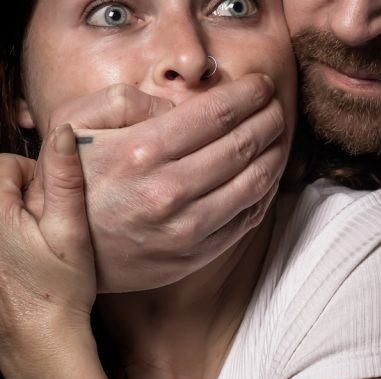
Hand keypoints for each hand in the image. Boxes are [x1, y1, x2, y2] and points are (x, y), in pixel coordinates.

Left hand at [0, 126, 107, 378]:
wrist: (40, 342)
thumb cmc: (59, 288)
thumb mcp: (70, 229)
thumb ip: (65, 178)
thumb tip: (65, 133)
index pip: (4, 164)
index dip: (34, 178)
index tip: (51, 205)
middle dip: (23, 197)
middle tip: (46, 226)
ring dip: (14, 216)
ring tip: (35, 243)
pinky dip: (8, 236)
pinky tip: (22, 259)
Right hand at [26, 74, 287, 291]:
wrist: (65, 250)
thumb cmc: (73, 180)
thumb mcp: (76, 124)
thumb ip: (127, 101)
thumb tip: (179, 103)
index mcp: (141, 153)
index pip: (217, 113)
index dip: (249, 94)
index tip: (262, 86)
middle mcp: (167, 192)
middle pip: (242, 146)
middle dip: (270, 119)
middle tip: (277, 108)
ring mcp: (185, 230)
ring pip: (254, 184)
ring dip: (276, 154)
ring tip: (280, 137)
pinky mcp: (195, 256)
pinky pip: (246, 220)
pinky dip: (265, 192)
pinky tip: (267, 175)